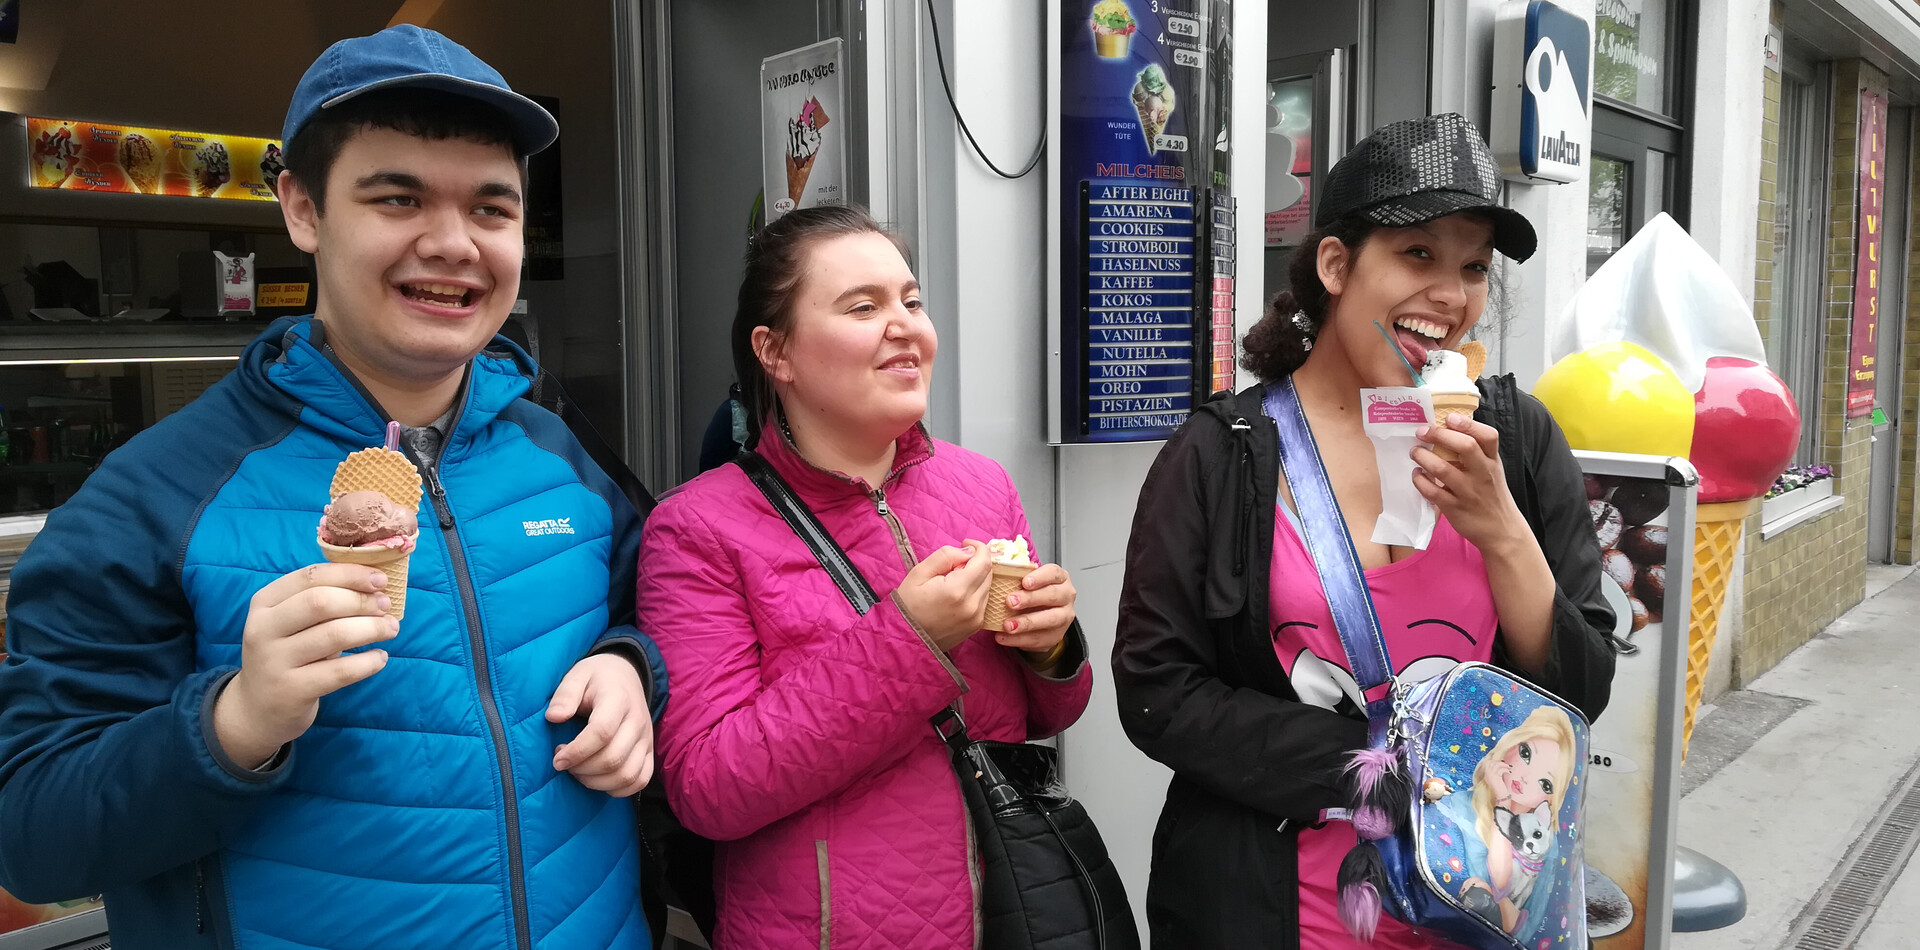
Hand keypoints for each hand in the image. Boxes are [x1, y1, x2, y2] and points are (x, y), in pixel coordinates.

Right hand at [213, 564, 398, 768]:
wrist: (258, 710)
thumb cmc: (288, 655)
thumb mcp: (292, 623)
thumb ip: (322, 601)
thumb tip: (375, 584)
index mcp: (264, 602)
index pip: (310, 576)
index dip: (350, 574)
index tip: (380, 580)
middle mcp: (263, 629)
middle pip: (321, 602)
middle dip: (361, 601)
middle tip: (386, 606)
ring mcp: (274, 661)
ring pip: (334, 635)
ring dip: (372, 628)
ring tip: (391, 629)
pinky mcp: (291, 691)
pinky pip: (340, 672)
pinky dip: (368, 662)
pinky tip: (380, 658)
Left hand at [548, 653, 655, 796]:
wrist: (625, 676)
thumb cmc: (596, 678)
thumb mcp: (577, 675)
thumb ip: (565, 694)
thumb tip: (554, 717)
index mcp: (618, 699)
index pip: (602, 732)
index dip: (577, 751)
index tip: (557, 758)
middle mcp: (637, 721)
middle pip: (613, 758)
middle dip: (582, 769)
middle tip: (563, 762)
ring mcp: (646, 739)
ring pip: (627, 775)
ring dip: (596, 782)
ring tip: (578, 771)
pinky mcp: (649, 752)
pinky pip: (640, 781)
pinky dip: (617, 788)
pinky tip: (597, 779)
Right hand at [894, 540, 991, 651]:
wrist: (905, 638)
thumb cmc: (908, 604)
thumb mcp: (919, 573)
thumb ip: (945, 557)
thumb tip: (968, 552)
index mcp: (957, 590)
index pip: (983, 562)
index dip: (979, 548)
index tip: (966, 543)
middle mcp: (972, 606)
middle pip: (988, 574)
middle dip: (976, 562)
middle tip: (955, 562)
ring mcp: (976, 618)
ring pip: (988, 587)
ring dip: (976, 577)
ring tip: (953, 580)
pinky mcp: (976, 626)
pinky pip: (984, 601)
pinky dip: (975, 591)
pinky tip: (957, 594)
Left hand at [995, 563, 1074, 661]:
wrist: (1040, 618)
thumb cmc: (1031, 594)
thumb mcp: (1026, 583)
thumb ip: (1015, 577)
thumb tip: (990, 569)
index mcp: (1059, 578)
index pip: (1053, 573)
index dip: (1040, 577)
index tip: (1024, 582)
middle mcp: (1066, 596)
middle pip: (1053, 595)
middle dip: (1030, 599)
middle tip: (1010, 602)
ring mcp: (1064, 617)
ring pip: (1049, 619)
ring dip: (1027, 622)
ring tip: (1007, 625)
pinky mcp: (1056, 635)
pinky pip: (1039, 639)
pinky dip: (1019, 639)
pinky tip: (1004, 637)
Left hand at [1411, 415, 1532, 554]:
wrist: (1501, 530)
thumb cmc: (1492, 495)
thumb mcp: (1492, 470)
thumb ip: (1477, 453)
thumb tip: (1448, 429)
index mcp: (1492, 461)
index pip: (1488, 436)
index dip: (1469, 424)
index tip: (1449, 418)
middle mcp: (1483, 474)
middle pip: (1465, 447)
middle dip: (1439, 435)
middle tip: (1421, 432)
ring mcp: (1468, 492)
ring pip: (1442, 469)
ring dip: (1423, 457)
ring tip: (1415, 452)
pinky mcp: (1454, 508)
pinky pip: (1432, 491)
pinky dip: (1420, 481)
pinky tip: (1416, 475)